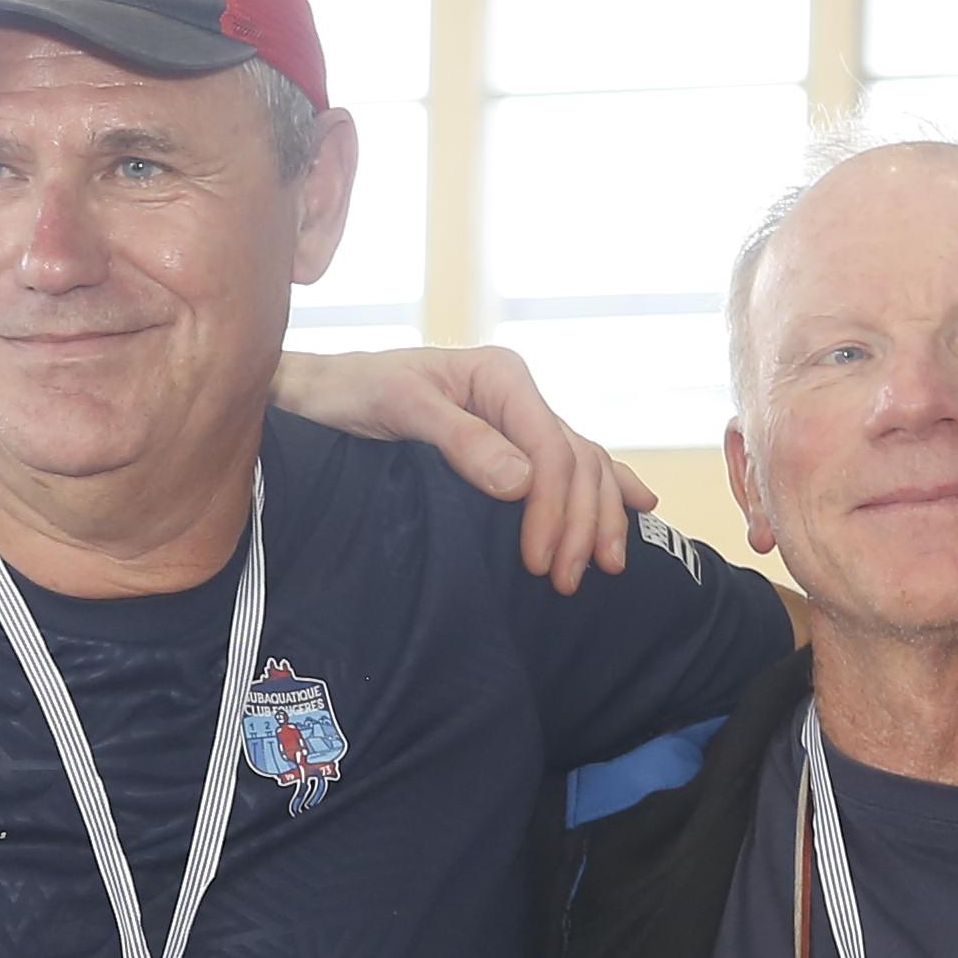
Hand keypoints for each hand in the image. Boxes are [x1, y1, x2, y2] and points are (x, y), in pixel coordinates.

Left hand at [269, 343, 661, 591]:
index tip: (539, 560)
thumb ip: (459, 439)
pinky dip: (605, 488)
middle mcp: (517, 395)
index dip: (554, 507)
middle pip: (576, 461)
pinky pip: (570, 466)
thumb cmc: (349, 393)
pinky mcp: (508, 444)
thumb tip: (523, 482)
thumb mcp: (398, 406)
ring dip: (597, 518)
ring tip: (602, 568)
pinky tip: (638, 506)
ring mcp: (516, 420)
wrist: (318, 395)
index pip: (551, 447)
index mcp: (501, 376)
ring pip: (582, 468)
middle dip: (581, 523)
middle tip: (568, 580)